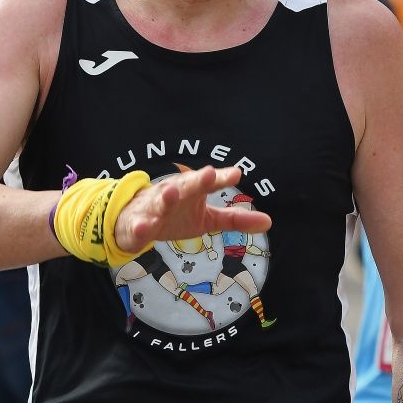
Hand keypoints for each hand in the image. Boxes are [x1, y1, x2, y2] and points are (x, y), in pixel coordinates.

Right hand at [112, 166, 270, 254]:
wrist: (133, 221)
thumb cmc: (176, 215)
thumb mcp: (207, 218)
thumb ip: (234, 219)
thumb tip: (268, 221)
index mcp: (191, 191)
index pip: (208, 183)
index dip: (221, 178)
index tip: (236, 174)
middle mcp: (173, 195)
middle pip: (185, 186)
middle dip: (195, 180)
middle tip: (208, 174)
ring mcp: (153, 210)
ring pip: (159, 203)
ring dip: (165, 198)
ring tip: (171, 193)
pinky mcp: (136, 226)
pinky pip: (138, 228)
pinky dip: (140, 228)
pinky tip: (144, 229)